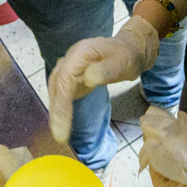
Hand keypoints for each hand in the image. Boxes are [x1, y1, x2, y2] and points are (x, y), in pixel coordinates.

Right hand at [47, 16, 158, 143]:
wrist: (129, 50)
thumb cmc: (126, 56)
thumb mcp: (122, 62)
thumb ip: (106, 70)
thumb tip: (88, 79)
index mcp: (79, 53)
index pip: (64, 79)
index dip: (61, 103)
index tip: (62, 124)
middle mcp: (70, 59)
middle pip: (57, 85)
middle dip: (56, 111)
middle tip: (59, 136)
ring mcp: (70, 67)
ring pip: (57, 90)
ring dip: (56, 111)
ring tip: (60, 133)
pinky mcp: (73, 76)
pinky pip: (62, 92)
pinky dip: (61, 106)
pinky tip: (63, 120)